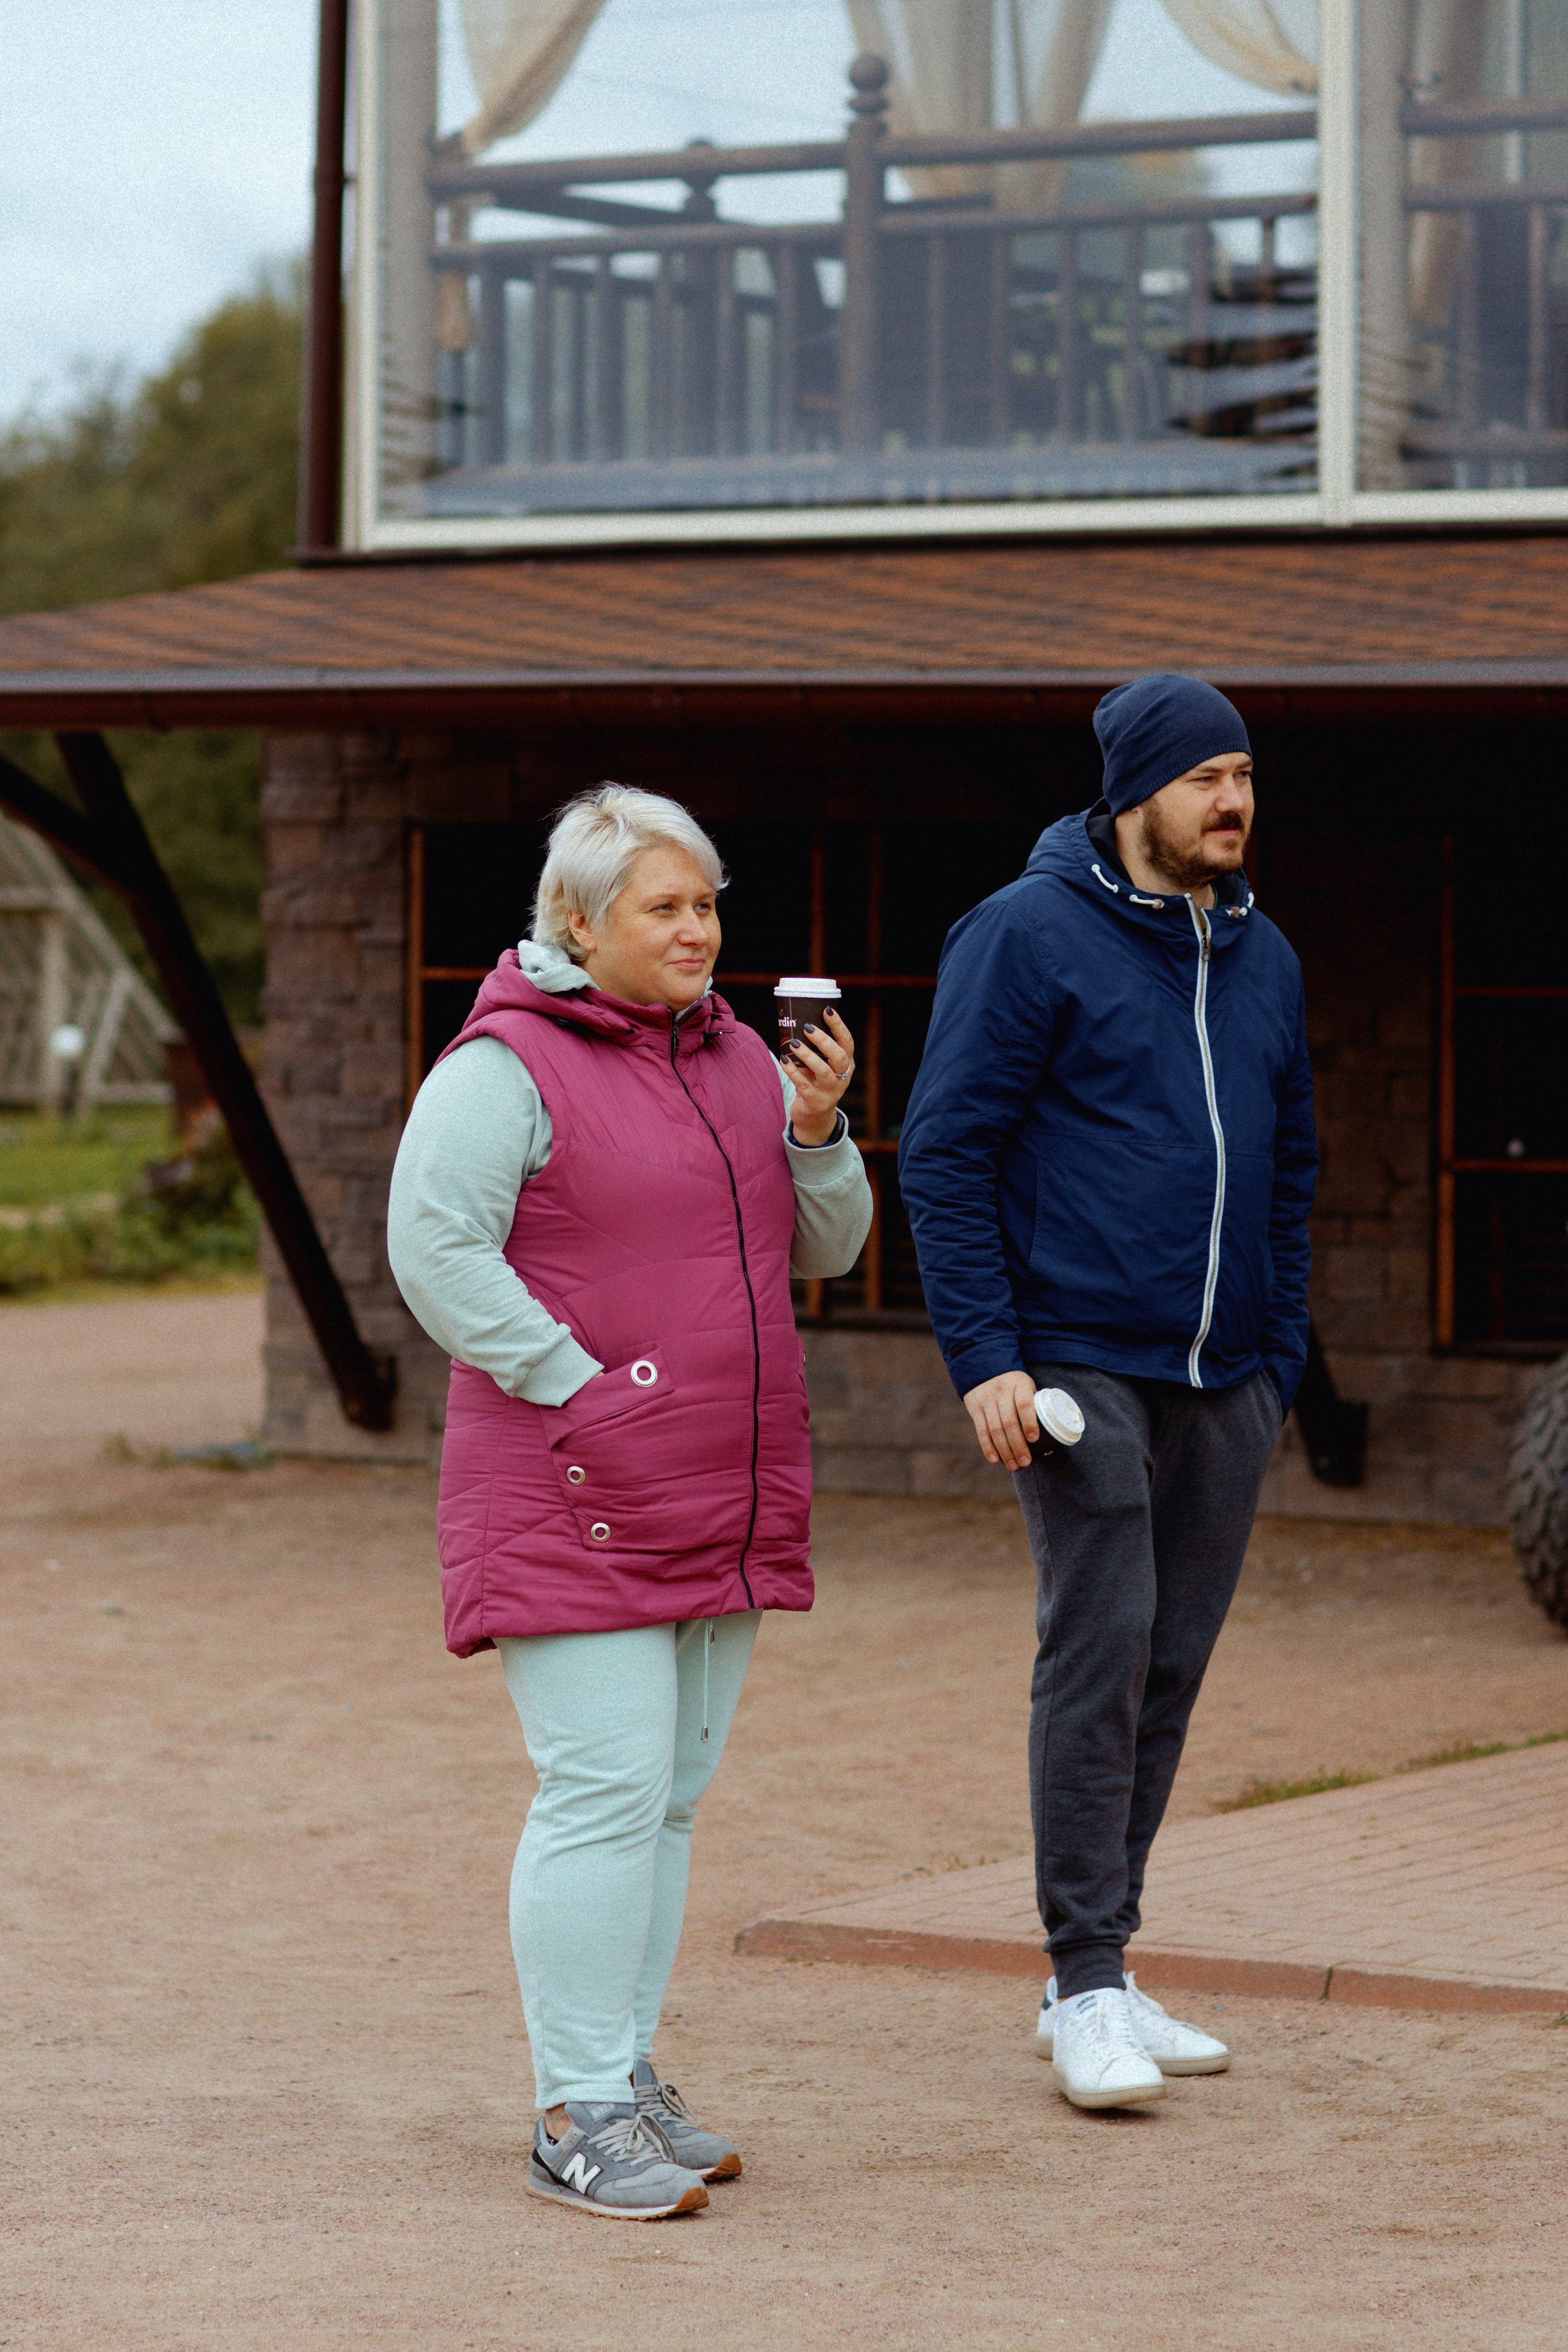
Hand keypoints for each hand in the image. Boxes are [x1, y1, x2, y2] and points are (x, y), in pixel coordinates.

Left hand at [786, 1006, 854, 1145]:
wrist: (814, 1118)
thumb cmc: (815, 1084)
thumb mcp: (819, 1066)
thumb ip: (814, 1051)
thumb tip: (796, 1023)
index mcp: (846, 1064)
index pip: (847, 1042)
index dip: (838, 1026)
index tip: (826, 1010)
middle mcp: (843, 1078)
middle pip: (838, 1056)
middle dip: (823, 1040)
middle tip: (807, 1028)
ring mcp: (832, 1092)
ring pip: (824, 1071)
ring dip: (807, 1056)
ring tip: (793, 1044)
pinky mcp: (817, 1103)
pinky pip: (804, 1085)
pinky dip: (793, 1071)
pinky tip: (783, 1060)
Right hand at [963, 1371, 1038, 1470]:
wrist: (985, 1367)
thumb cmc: (1014, 1384)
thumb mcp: (1025, 1385)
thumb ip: (1033, 1404)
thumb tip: (1049, 1433)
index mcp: (1019, 1384)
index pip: (1024, 1404)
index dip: (1029, 1422)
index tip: (1034, 1440)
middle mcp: (1001, 1391)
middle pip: (1009, 1422)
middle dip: (1018, 1446)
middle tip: (1026, 1462)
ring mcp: (986, 1399)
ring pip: (995, 1429)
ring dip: (1005, 1451)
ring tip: (1014, 1466)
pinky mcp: (975, 1408)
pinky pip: (981, 1430)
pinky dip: (987, 1447)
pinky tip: (995, 1459)